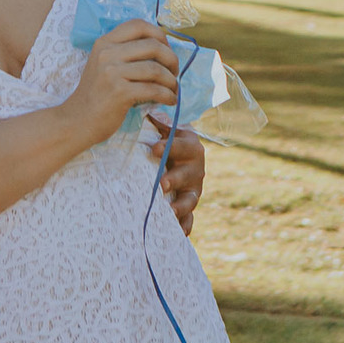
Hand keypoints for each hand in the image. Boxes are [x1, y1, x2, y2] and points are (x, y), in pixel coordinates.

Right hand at [66, 21, 178, 148]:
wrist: (79, 119)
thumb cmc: (97, 93)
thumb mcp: (104, 64)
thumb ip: (125, 53)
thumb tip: (162, 49)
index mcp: (104, 42)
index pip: (138, 25)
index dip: (159, 34)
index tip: (166, 49)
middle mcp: (107, 53)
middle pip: (153, 45)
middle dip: (171, 59)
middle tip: (174, 72)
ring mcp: (112, 72)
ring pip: (156, 69)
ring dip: (171, 81)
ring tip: (173, 89)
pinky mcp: (120, 92)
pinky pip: (154, 90)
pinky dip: (168, 96)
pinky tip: (169, 100)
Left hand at [148, 116, 205, 235]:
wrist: (178, 156)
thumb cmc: (165, 139)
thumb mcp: (164, 128)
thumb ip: (158, 121)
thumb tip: (148, 109)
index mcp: (190, 146)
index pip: (182, 145)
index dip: (169, 146)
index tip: (153, 149)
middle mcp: (196, 168)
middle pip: (188, 174)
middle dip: (175, 179)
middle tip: (161, 184)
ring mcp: (194, 189)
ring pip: (191, 198)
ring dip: (181, 206)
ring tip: (169, 211)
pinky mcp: (189, 206)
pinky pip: (190, 218)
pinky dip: (185, 226)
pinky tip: (179, 234)